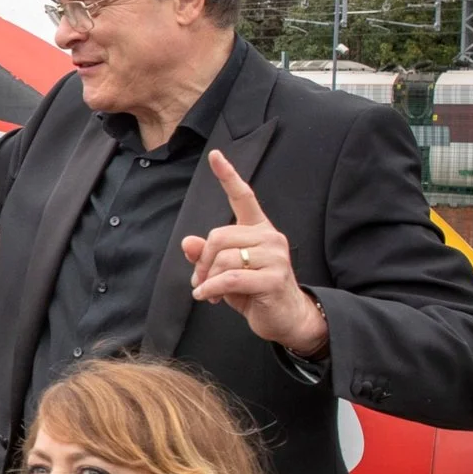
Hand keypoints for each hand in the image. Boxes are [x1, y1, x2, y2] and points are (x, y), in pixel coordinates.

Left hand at [183, 151, 327, 356]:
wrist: (285, 317)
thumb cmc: (254, 291)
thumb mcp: (225, 270)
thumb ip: (206, 255)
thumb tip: (187, 242)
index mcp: (258, 229)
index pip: (243, 196)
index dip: (228, 176)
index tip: (215, 156)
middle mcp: (269, 237)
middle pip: (219, 235)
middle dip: (202, 260)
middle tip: (199, 279)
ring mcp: (274, 257)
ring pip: (223, 258)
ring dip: (207, 278)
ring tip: (207, 290)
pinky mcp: (273, 278)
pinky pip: (230, 278)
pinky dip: (211, 288)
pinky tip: (207, 296)